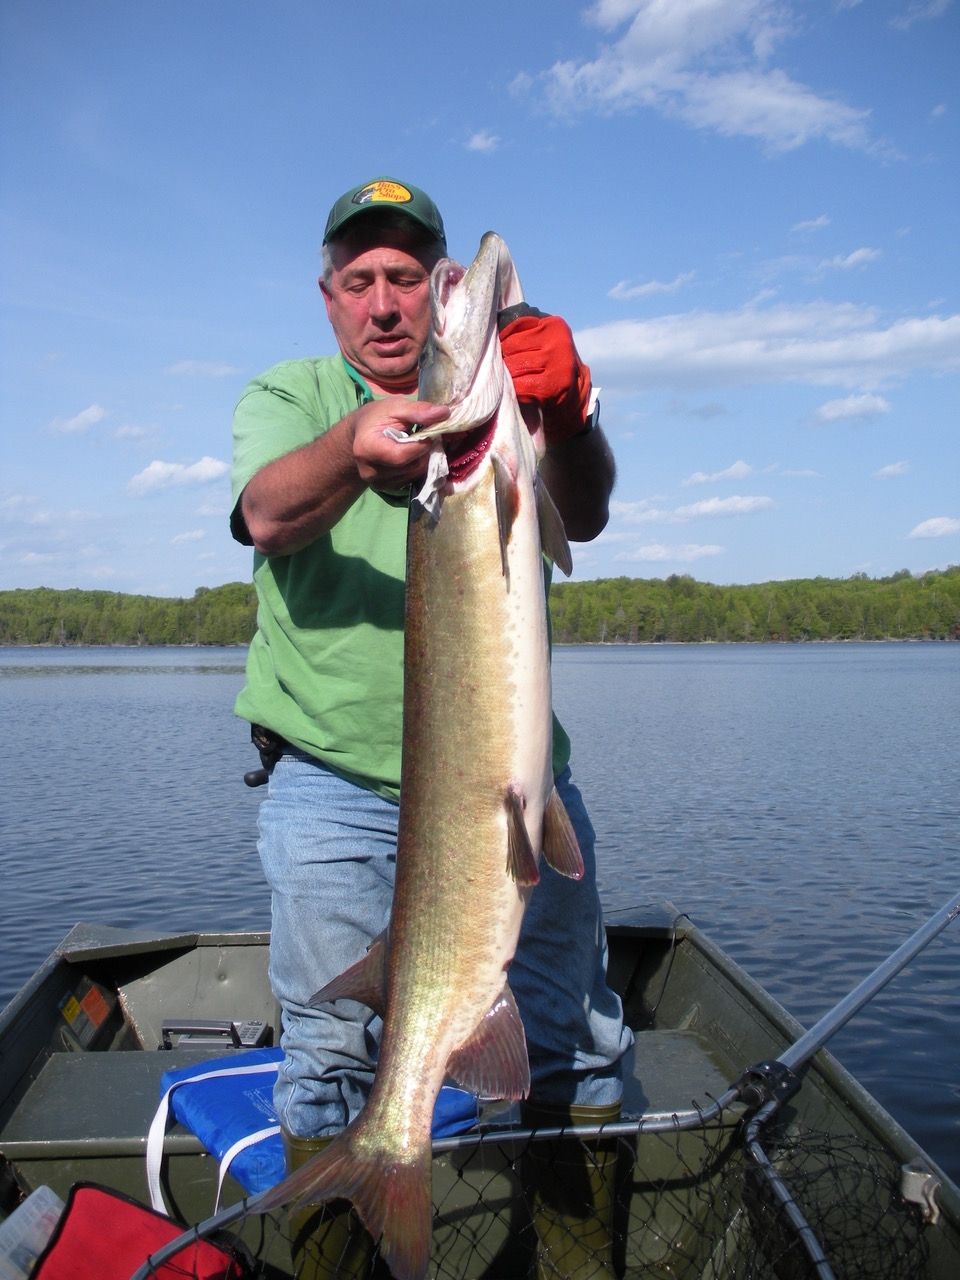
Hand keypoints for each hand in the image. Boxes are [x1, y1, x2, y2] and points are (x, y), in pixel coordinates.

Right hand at [350, 398, 448, 487]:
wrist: (359, 434)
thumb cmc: (376, 416)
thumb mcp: (396, 406)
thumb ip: (418, 411)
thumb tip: (444, 413)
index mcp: (367, 449)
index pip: (401, 455)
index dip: (421, 446)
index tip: (429, 433)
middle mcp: (370, 471)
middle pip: (411, 467)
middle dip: (424, 452)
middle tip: (426, 437)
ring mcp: (377, 483)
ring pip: (414, 474)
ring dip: (422, 459)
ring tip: (416, 445)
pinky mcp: (385, 488)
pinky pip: (410, 480)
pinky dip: (416, 467)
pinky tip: (410, 455)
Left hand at [498, 304, 591, 443]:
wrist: (573, 395)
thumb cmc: (551, 364)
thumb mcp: (544, 340)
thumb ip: (524, 330)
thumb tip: (492, 330)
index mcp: (554, 325)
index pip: (514, 326)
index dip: (502, 339)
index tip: (500, 349)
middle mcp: (558, 342)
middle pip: (510, 347)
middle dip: (503, 358)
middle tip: (502, 366)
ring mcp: (556, 364)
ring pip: (513, 366)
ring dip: (506, 374)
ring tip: (508, 378)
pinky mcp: (550, 386)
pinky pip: (518, 385)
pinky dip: (513, 388)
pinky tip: (516, 389)